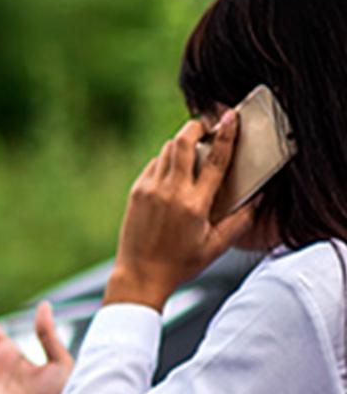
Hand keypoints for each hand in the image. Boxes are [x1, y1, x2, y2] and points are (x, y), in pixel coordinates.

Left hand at [106, 111, 256, 309]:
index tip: (230, 117)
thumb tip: (257, 198)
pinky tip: (174, 170)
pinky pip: (154, 164)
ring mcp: (150, 191)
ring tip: (194, 149)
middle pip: (183, 142)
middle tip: (207, 126)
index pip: (215, 160)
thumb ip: (241, 221)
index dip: (225, 135)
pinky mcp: (136, 192)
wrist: (139, 276)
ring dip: (181, 144)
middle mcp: (171, 192)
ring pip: (166, 150)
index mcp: (195, 205)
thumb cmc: (180, 264)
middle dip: (196, 127)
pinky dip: (166, 160)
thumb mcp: (217, 246)